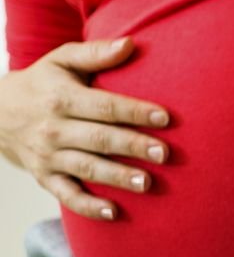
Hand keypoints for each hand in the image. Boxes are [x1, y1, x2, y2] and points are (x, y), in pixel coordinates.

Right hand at [0, 38, 170, 220]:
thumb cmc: (44, 82)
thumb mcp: (62, 60)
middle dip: (131, 146)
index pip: (104, 106)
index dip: (134, 111)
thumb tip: (131, 43)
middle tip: (164, 154)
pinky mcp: (44, 177)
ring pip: (86, 168)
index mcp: (62, 98)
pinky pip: (66, 194)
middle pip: (98, 138)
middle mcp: (53, 129)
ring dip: (116, 177)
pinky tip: (114, 213)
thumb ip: (96, 53)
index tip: (165, 118)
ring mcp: (47, 155)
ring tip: (147, 183)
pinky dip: (88, 206)